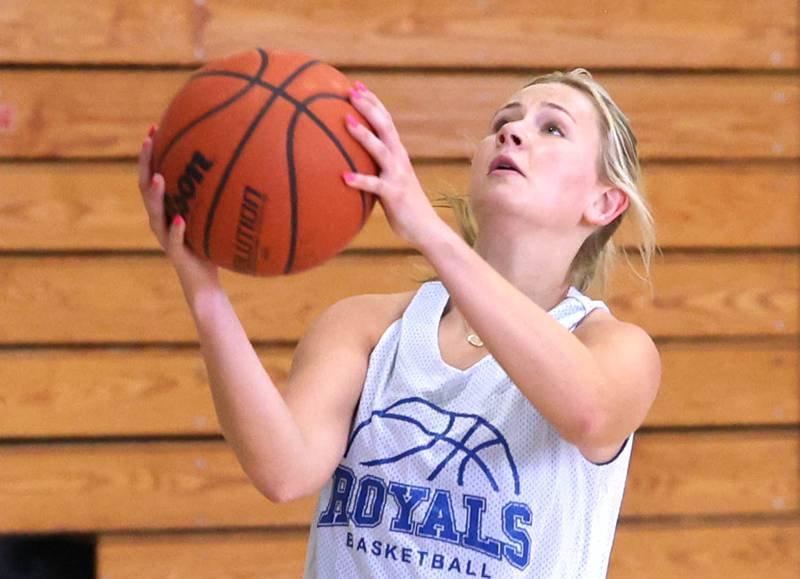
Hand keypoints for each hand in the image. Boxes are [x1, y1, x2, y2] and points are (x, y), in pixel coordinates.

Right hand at [138, 125, 220, 294]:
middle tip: (148, 140)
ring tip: (159, 177)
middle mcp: (161, 219)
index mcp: (168, 208)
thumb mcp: (216, 217)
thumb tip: (245, 163)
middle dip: (146, 163)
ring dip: (155, 194)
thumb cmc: (212, 247)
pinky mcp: (176, 254)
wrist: (206, 284)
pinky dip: (176, 230)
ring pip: (154, 213)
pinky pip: (174, 240)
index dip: (151, 152)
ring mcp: (166, 236)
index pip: (153, 174)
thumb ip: (219, 195)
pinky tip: (180, 220)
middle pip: (145, 187)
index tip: (154, 126)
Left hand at [342, 81, 444, 249]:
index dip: (372, 103)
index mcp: (398, 154)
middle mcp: (400, 160)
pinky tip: (344, 178)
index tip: (356, 86)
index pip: (386, 121)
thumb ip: (376, 169)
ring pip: (381, 150)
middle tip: (350, 91)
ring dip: (363, 135)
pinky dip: (360, 181)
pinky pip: (375, 186)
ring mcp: (398, 177)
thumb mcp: (390, 182)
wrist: (427, 229)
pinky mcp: (395, 195)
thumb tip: (351, 163)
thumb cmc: (404, 208)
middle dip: (368, 107)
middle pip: (385, 127)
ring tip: (346, 121)